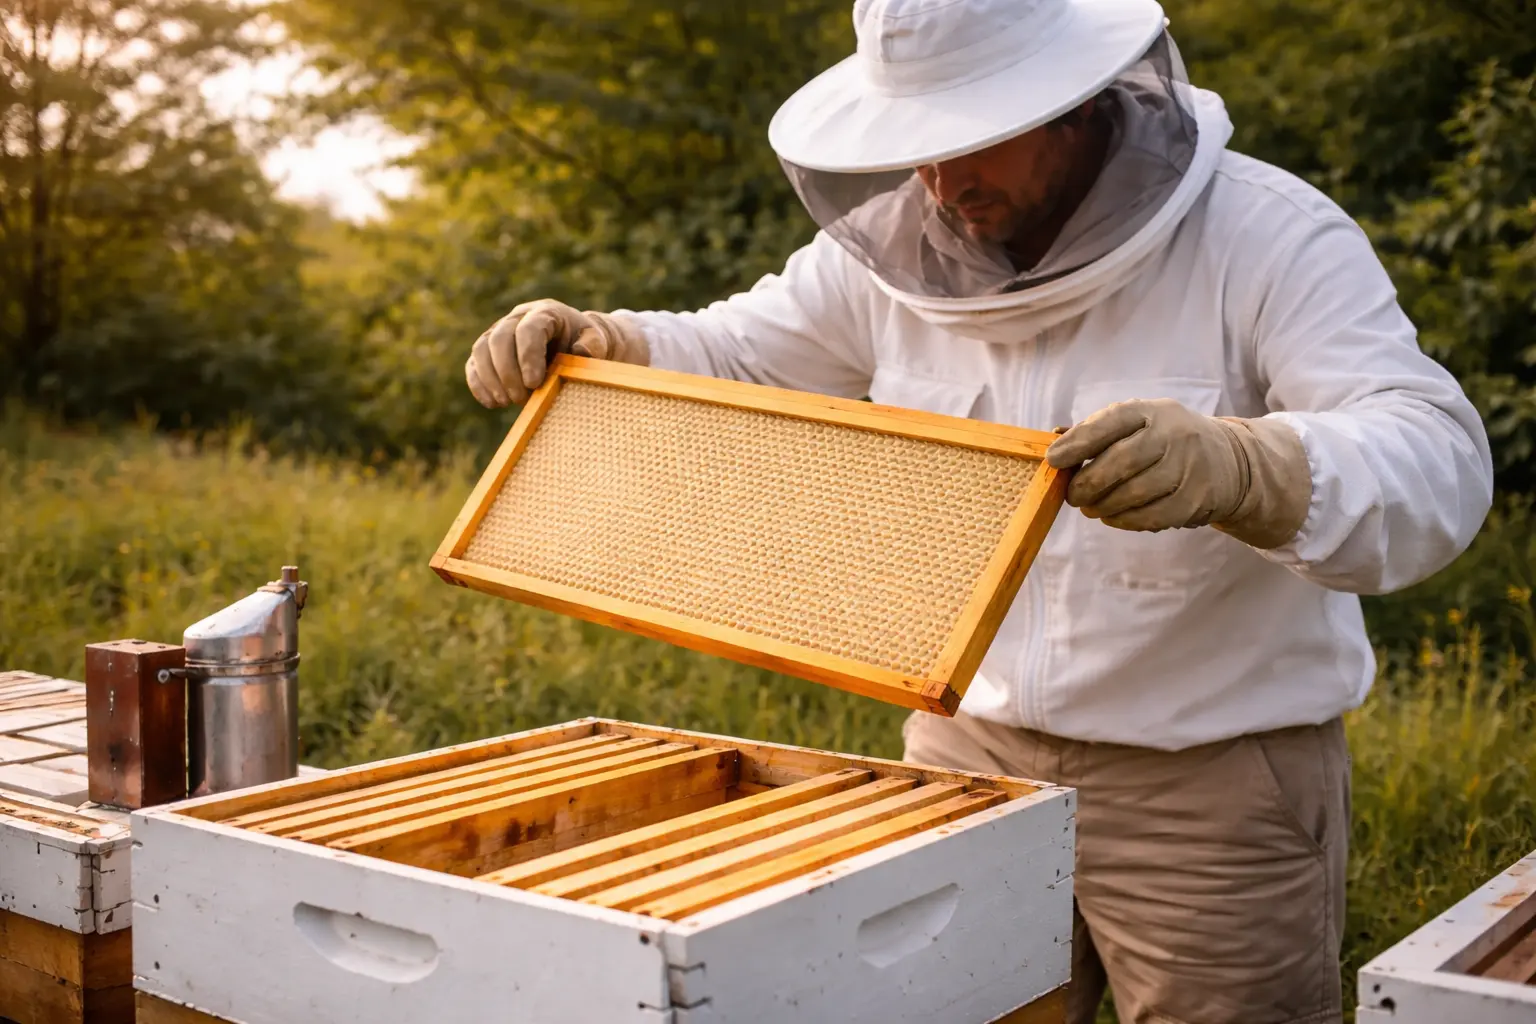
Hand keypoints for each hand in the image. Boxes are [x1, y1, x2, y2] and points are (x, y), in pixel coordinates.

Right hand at [465, 299, 648, 407]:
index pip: (528, 329)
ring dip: (490, 378)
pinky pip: (474, 363)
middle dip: (507, 371)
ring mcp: (499, 331)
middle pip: (500, 338)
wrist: (573, 344)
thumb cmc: (585, 343)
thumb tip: (580, 352)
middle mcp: (517, 317)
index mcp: (545, 312)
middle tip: (520, 398)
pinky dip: (478, 384)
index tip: (534, 384)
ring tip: (506, 402)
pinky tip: (492, 403)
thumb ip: (593, 345)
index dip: (528, 356)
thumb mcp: (596, 342)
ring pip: (482, 349)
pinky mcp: (488, 350)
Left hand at [1045, 398, 1310, 548]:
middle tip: (1073, 496)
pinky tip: (1113, 516)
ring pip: (1136, 493)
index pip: (1112, 421)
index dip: (1079, 441)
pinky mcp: (1196, 499)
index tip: (1053, 459)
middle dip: (1088, 483)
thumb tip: (1053, 445)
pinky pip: (1152, 516)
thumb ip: (1097, 432)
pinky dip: (1125, 520)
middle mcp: (1173, 434)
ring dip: (1104, 505)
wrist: (1226, 460)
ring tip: (1091, 507)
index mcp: (1151, 411)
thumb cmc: (1162, 441)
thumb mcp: (1137, 423)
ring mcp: (1189, 467)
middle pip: (1122, 462)